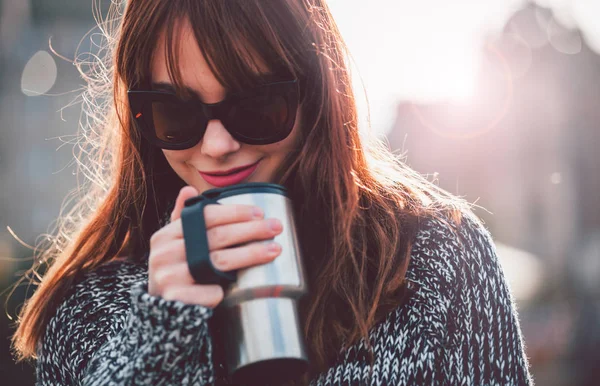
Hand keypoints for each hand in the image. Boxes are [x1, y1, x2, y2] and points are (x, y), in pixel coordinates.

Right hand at [147, 186, 282, 306]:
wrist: (160, 314)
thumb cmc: (176, 273)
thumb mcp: (175, 245)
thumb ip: (183, 219)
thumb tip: (189, 190)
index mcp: (165, 235)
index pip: (205, 216)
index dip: (235, 212)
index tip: (260, 213)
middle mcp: (164, 253)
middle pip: (218, 236)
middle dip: (251, 230)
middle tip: (276, 227)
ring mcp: (169, 277)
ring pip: (220, 262)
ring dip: (251, 254)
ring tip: (274, 250)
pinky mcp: (177, 300)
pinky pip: (211, 292)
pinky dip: (226, 289)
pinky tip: (243, 286)